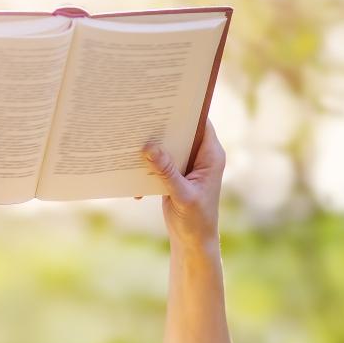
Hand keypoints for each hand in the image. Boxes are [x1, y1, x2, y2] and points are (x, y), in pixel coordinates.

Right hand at [141, 120, 225, 250]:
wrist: (193, 241)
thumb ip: (166, 171)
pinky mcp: (175, 174)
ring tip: (132, 142)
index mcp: (211, 155)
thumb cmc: (196, 220)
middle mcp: (201, 156)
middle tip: (141, 118)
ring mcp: (187, 164)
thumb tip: (149, 147)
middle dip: (162, 128)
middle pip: (181, 132)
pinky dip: (147, 166)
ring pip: (168, 146)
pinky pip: (160, 162)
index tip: (166, 100)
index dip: (186, 110)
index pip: (200, 122)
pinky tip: (133, 173)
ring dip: (152, 147)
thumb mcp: (182, 195)